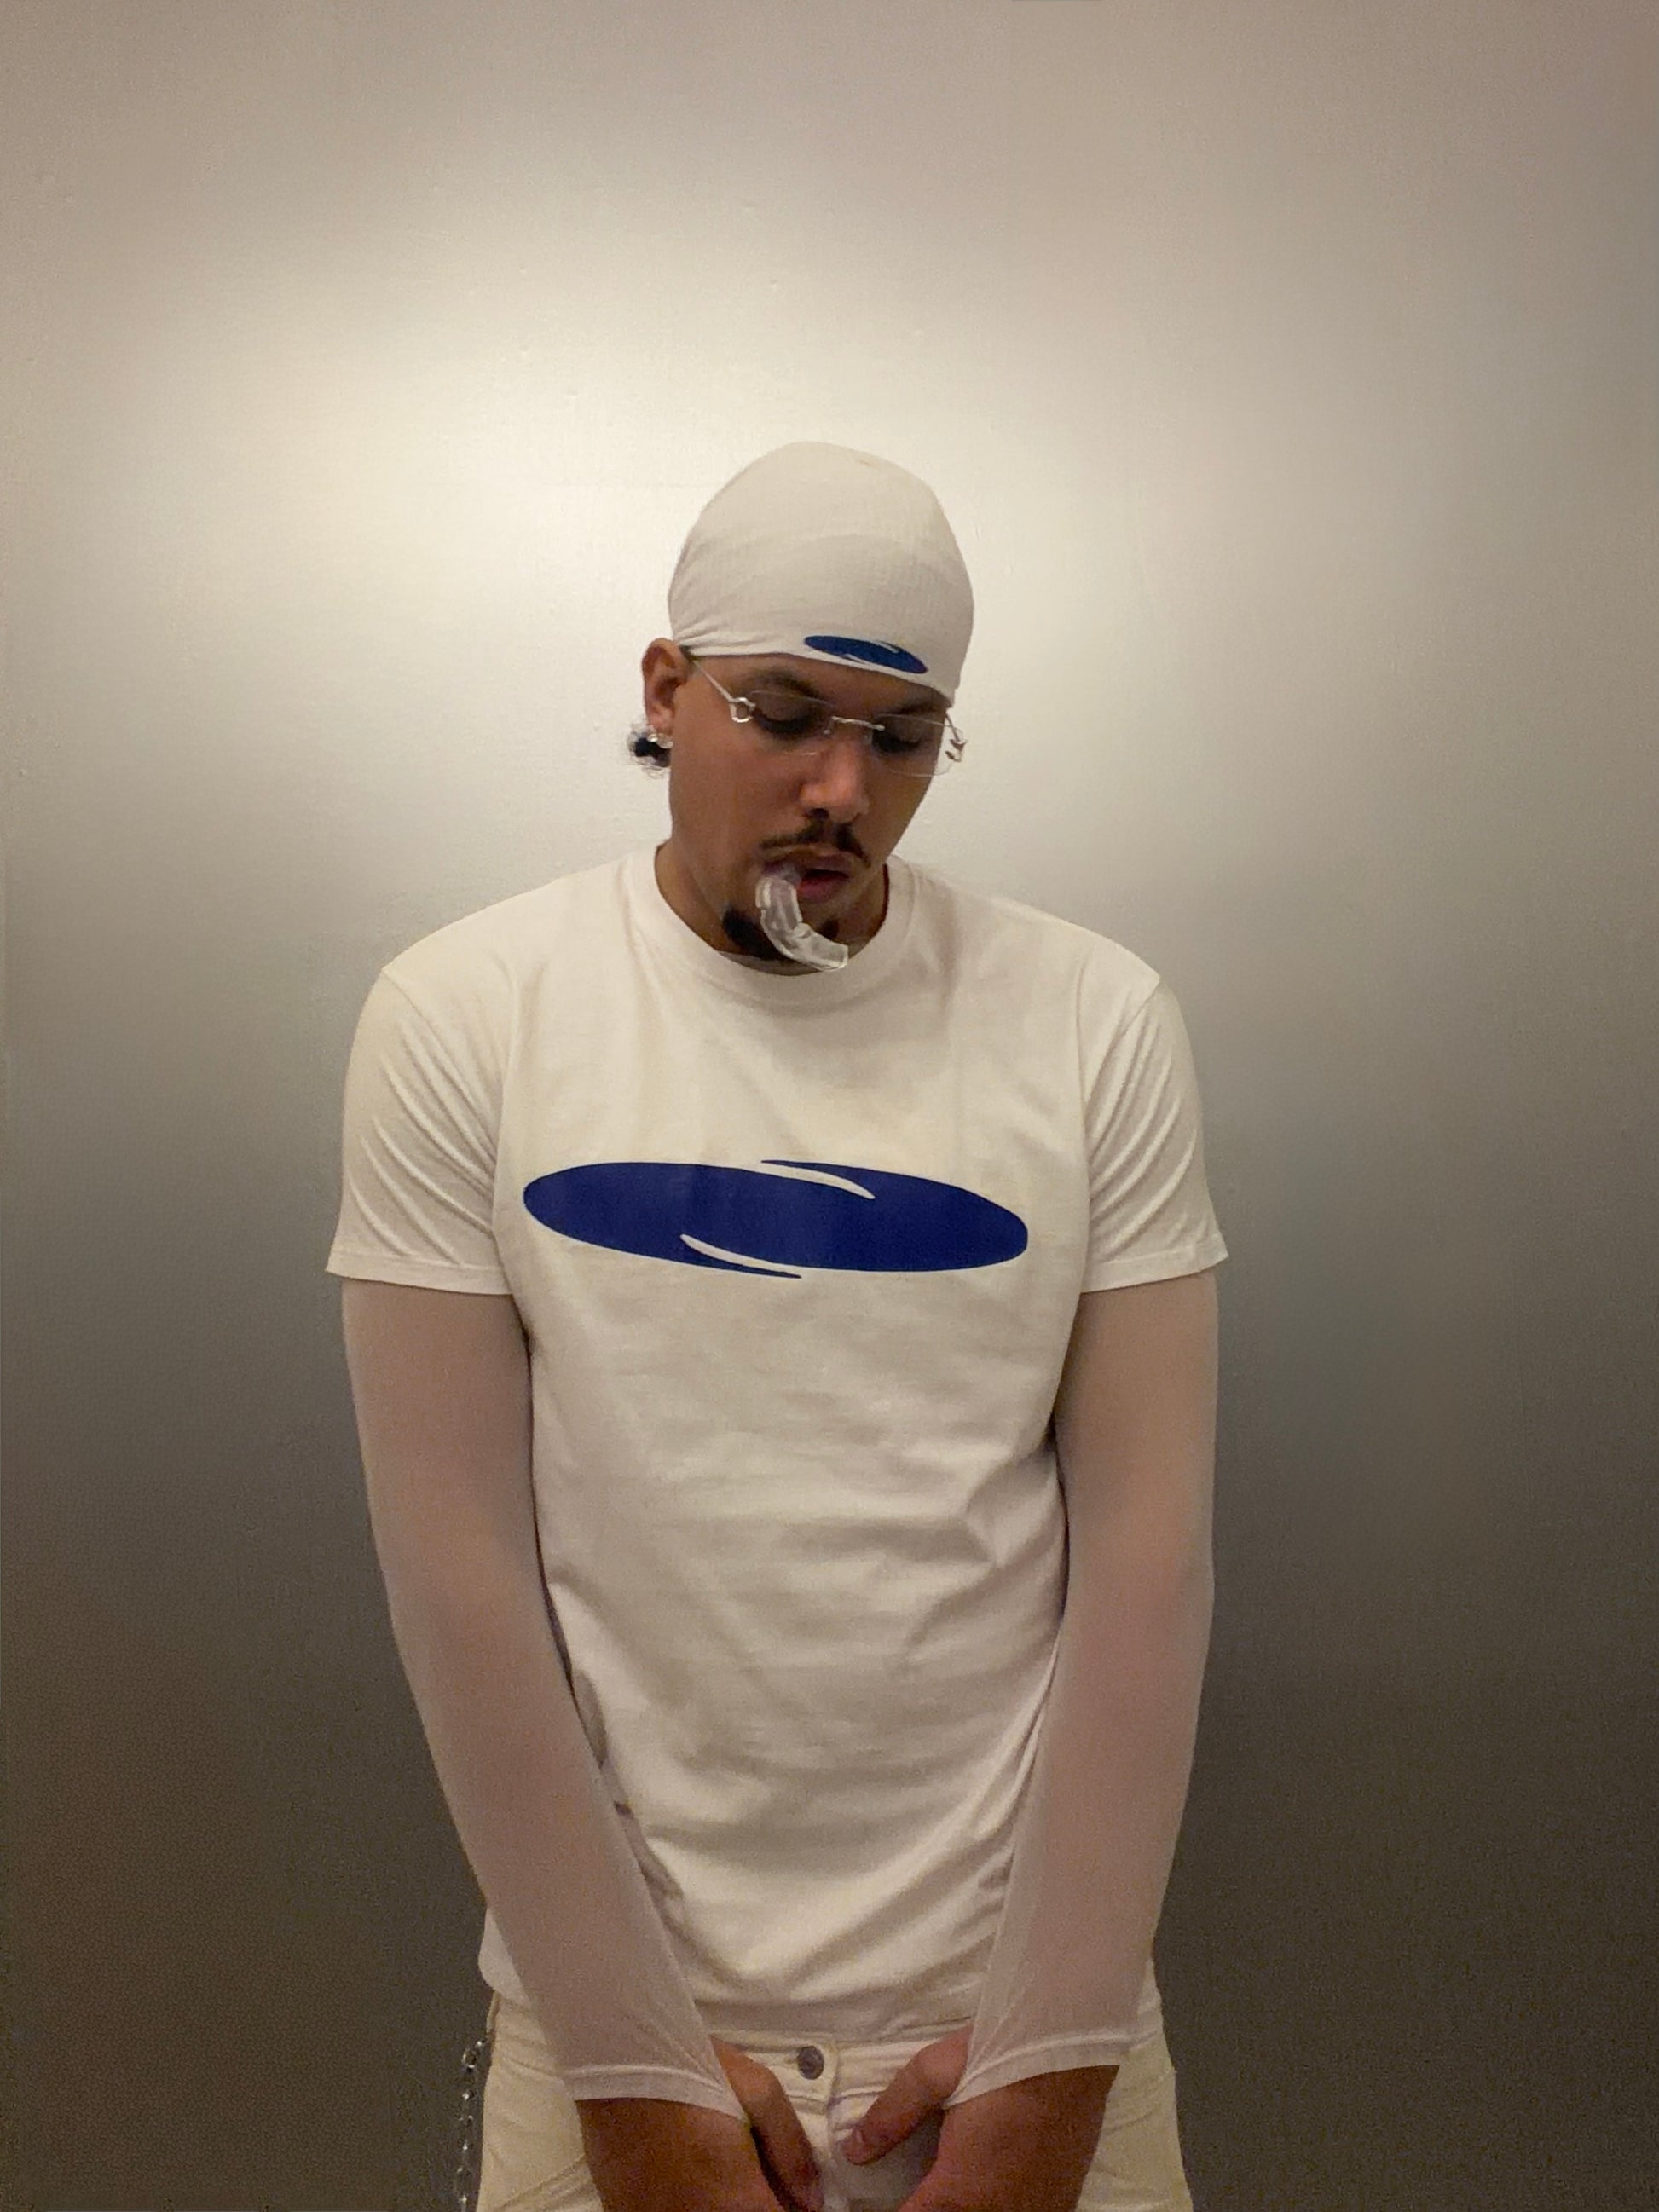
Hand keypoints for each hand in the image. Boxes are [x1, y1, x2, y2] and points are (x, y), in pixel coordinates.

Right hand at [575, 2040, 825, 2211]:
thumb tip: (811, 2198)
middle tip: (754, 2177)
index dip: (788, 2209)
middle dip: (756, 2205)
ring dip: (720, 2204)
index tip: (788, 2195)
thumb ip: (791, 2149)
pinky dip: (686, 2201)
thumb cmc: (691, 2066)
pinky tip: (687, 2177)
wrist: (615, 2055)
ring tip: (717, 2173)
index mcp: (735, 2199)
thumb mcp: (758, 2089)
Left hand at [839, 2027, 1115, 2211]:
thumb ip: (890, 2118)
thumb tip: (853, 2152)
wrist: (1071, 2047)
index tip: (877, 2202)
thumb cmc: (1000, 2056)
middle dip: (926, 2211)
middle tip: (916, 2193)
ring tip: (948, 2187)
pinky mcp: (1060, 2206)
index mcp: (958, 2195)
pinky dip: (997, 2207)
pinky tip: (986, 2189)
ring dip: (962, 2209)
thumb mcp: (932, 2075)